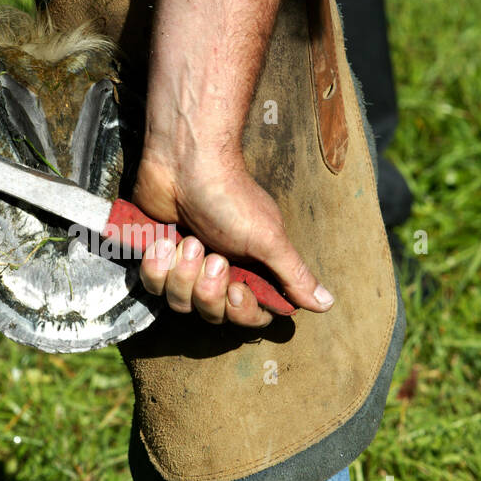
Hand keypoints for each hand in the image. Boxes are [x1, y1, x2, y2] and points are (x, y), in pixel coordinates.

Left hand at [132, 152, 334, 327]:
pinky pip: (152, 286)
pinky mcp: (157, 259)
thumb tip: (327, 304)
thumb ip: (294, 274)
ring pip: (180, 303)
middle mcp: (217, 275)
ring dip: (182, 273)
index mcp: (248, 272)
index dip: (240, 310)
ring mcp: (185, 268)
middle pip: (211, 314)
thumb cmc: (230, 198)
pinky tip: (164, 241)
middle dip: (208, 288)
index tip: (236, 288)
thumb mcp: (269, 239)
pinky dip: (157, 265)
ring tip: (189, 241)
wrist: (184, 164)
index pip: (247, 317)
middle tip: (213, 255)